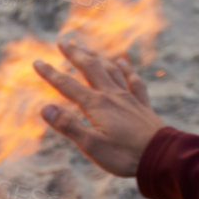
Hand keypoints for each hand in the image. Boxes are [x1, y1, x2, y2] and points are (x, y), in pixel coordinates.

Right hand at [32, 39, 164, 177]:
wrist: (161, 156)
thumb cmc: (124, 155)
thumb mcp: (91, 145)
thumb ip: (68, 125)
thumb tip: (44, 108)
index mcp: (96, 104)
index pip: (67, 85)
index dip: (50, 73)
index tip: (37, 62)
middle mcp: (112, 95)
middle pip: (90, 68)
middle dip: (75, 54)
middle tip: (63, 42)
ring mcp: (129, 98)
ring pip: (110, 70)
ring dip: (97, 58)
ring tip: (87, 49)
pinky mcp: (142, 105)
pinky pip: (134, 81)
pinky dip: (126, 69)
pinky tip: (122, 62)